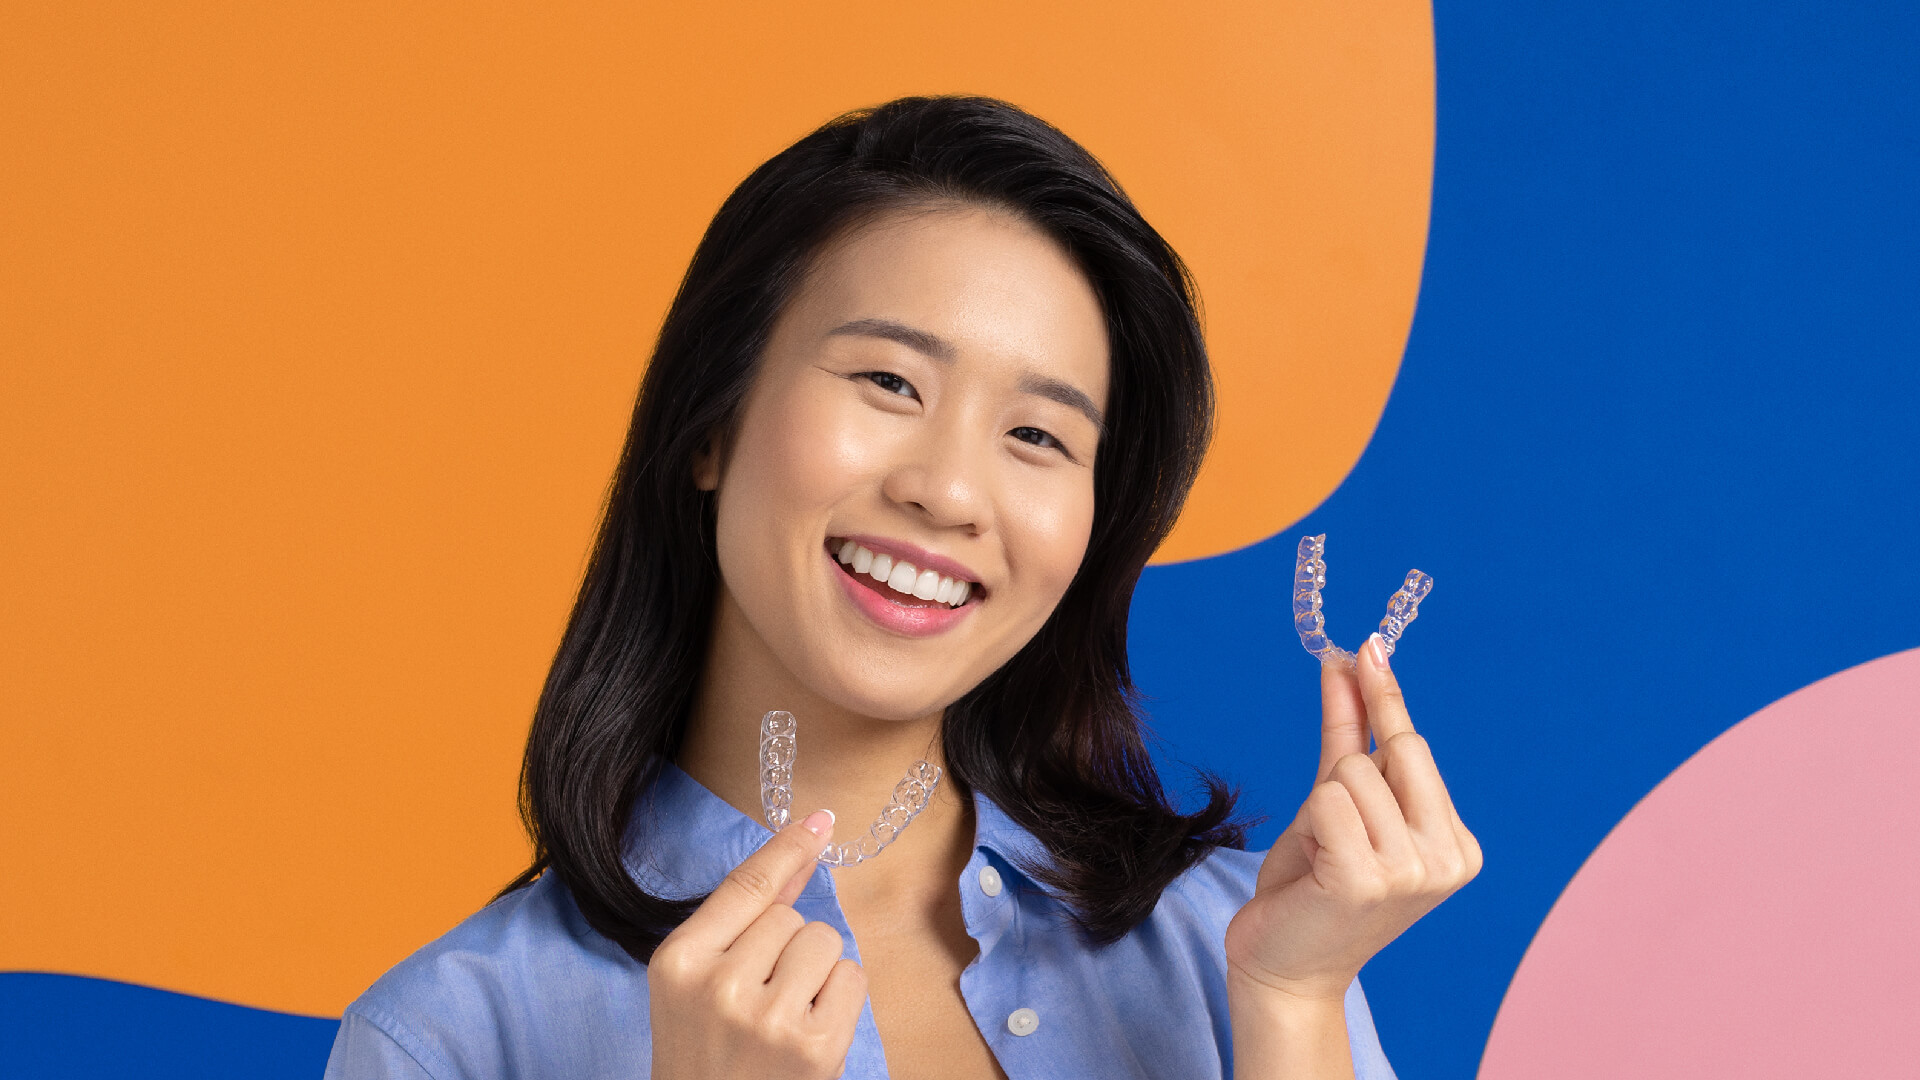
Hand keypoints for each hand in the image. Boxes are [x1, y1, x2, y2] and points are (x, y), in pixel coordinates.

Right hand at [648, 810, 867, 1079]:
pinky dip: (840, 999)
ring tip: (783, 1014)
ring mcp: (769, 1018)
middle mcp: (720, 986)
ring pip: (824, 940)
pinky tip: (809, 1030)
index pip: (746, 885)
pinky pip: (852, 977)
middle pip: (791, 915)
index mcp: (679, 961)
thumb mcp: (695, 982)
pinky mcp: (814, 1046)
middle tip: (759, 998)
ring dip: (816, 970)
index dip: (787, 849)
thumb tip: (801, 848)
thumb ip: (743, 917)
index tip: (820, 821)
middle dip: (787, 946)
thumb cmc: (702, 1051)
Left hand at [1225, 634, 1482, 1004]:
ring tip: (1323, 858)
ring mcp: (1414, 871)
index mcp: (1455, 842)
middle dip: (1346, 771)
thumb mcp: (1335, 801)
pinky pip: (1327, 800)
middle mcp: (1448, 857)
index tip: (1369, 645)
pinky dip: (1310, 825)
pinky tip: (1317, 868)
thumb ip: (1349, 732)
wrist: (1285, 965)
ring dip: (1321, 807)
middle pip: (1390, 751)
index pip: (1414, 746)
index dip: (1384, 698)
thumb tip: (1351, 663)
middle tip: (1331, 827)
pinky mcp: (1369, 879)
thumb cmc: (1313, 885)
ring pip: (1350, 773)